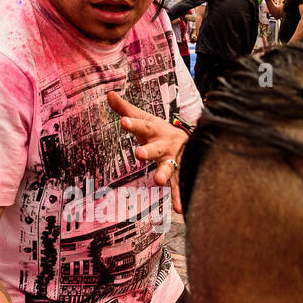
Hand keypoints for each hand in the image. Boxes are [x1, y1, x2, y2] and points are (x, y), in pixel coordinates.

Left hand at [106, 87, 188, 212]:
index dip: (132, 123)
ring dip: (164, 175)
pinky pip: (178, 186)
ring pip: (169, 167)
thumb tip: (108, 93)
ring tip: (158, 182)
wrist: (193, 140)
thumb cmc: (160, 130)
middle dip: (147, 151)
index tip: (123, 121)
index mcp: (154, 130)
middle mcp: (164, 145)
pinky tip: (179, 209)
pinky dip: (179, 197)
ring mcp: (173, 160)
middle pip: (155, 148)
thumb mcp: (145, 118)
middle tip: (138, 154)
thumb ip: (126, 109)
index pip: (141, 125)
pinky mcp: (179, 174)